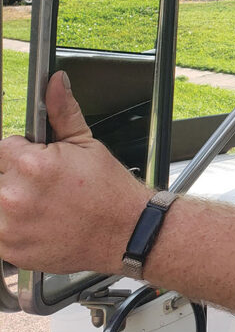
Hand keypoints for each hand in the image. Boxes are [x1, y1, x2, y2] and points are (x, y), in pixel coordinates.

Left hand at [0, 71, 150, 273]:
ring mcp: (10, 225)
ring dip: (10, 199)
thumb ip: (63, 112)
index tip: (39, 163)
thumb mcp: (88, 145)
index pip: (4, 147)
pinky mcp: (10, 248)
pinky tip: (38, 222)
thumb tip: (55, 83)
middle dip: (15, 176)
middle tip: (43, 185)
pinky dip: (12, 225)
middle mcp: (15, 196)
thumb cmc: (110, 192)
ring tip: (42, 204)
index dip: (22, 153)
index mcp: (33, 165)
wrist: (127, 233)